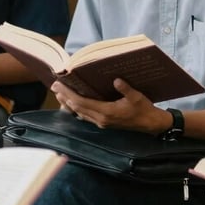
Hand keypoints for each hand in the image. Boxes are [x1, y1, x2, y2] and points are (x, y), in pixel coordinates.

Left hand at [51, 78, 170, 134]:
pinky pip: (85, 116)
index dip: (69, 94)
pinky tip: (73, 104)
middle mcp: (101, 119)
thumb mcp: (136, 96)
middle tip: (54, 86)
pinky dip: (77, 109)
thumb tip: (115, 79)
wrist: (150, 124)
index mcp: (107, 112)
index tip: (59, 85)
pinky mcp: (104, 123)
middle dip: (65, 97)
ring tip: (59, 94)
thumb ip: (125, 88)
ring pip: (80, 114)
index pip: (82, 103)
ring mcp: (101, 123)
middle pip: (77, 108)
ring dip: (69, 103)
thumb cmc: (144, 109)